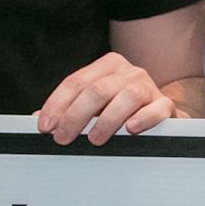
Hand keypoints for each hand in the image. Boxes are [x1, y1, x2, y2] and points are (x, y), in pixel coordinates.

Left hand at [38, 52, 176, 144]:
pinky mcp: (165, 105)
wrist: (159, 113)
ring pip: (126, 96)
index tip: (45, 126)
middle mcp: (128, 72)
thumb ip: (68, 109)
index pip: (75, 82)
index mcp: (107, 66)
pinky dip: (143, 118)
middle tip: (63, 138)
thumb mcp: (93, 105)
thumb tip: (39, 118)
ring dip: (107, 120)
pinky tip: (130, 129)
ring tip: (94, 139)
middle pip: (97, 90)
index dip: (57, 105)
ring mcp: (148, 86)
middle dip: (75, 116)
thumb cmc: (120, 108)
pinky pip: (156, 108)